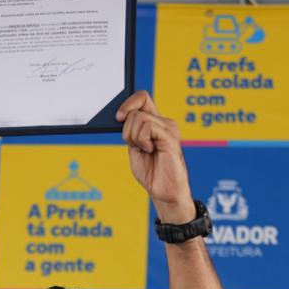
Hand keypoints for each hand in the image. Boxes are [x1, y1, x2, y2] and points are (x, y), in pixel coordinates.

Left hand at [116, 91, 193, 221]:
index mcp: (155, 122)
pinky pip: (147, 127)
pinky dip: (142, 141)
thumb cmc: (151, 171)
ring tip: (146, 150)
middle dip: (127, 130)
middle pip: (135, 109)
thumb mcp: (134, 147)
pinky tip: (151, 151)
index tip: (118, 117)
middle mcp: (164, 122)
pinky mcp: (170, 136)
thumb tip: (121, 115)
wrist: (164, 191)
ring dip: (134, 138)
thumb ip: (131, 130)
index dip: (128, 103)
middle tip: (137, 146)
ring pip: (138, 118)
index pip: (142, 97)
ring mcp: (169, 128)